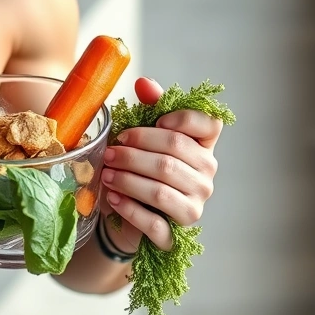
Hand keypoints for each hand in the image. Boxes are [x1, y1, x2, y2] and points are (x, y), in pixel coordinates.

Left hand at [98, 78, 223, 252]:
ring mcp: (195, 205)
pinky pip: (154, 220)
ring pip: (162, 188)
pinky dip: (130, 208)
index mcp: (203, 147)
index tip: (155, 121)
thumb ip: (149, 108)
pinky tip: (113, 198)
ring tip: (105, 174)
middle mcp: (206, 175)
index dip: (180, 119)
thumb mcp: (142, 136)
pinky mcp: (177, 231)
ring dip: (128, 179)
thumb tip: (144, 82)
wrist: (129, 215)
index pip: (209, 124)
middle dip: (135, 151)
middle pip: (173, 155)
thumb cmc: (139, 168)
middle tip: (109, 152)